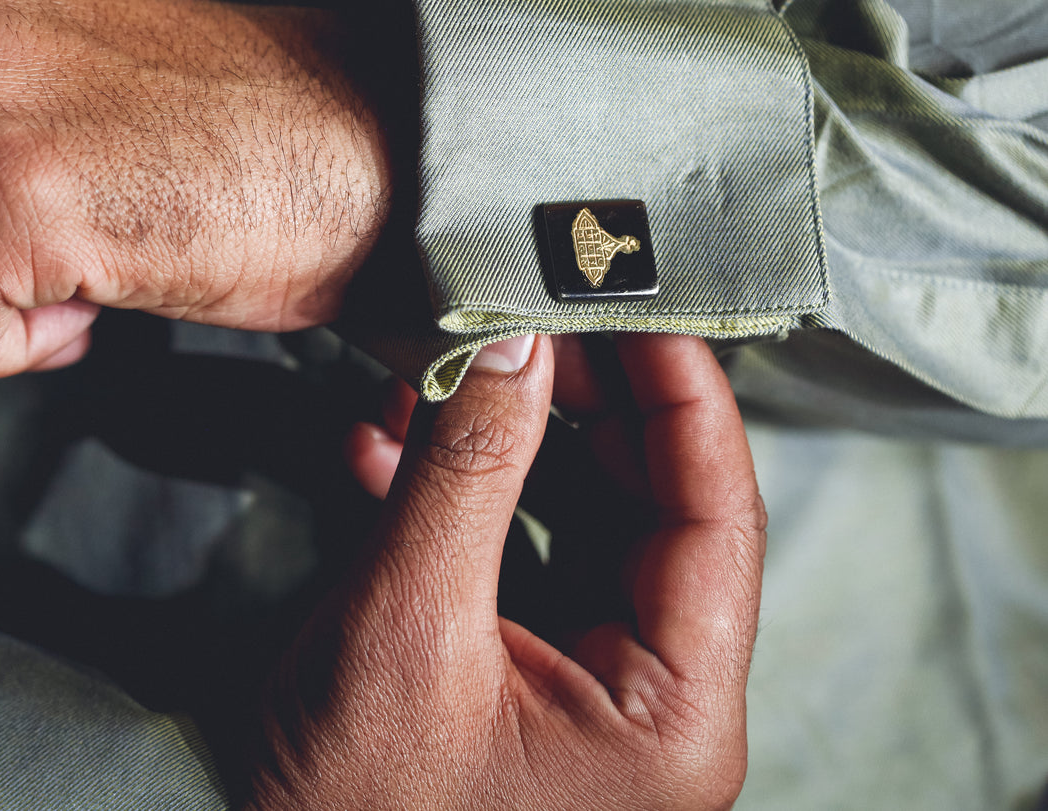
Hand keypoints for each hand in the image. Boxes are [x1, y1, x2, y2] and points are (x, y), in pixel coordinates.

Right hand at [250, 334, 765, 809]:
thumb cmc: (346, 799)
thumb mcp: (408, 619)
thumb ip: (468, 467)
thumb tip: (513, 335)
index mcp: (674, 718)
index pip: (717, 520)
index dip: (682, 397)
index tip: (641, 302)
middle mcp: (658, 701)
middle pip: (654, 504)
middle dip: (581, 402)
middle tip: (527, 320)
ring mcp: (598, 682)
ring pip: (586, 511)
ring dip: (509, 437)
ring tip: (440, 373)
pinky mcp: (536, 662)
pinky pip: (526, 545)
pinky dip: (464, 490)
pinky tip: (390, 446)